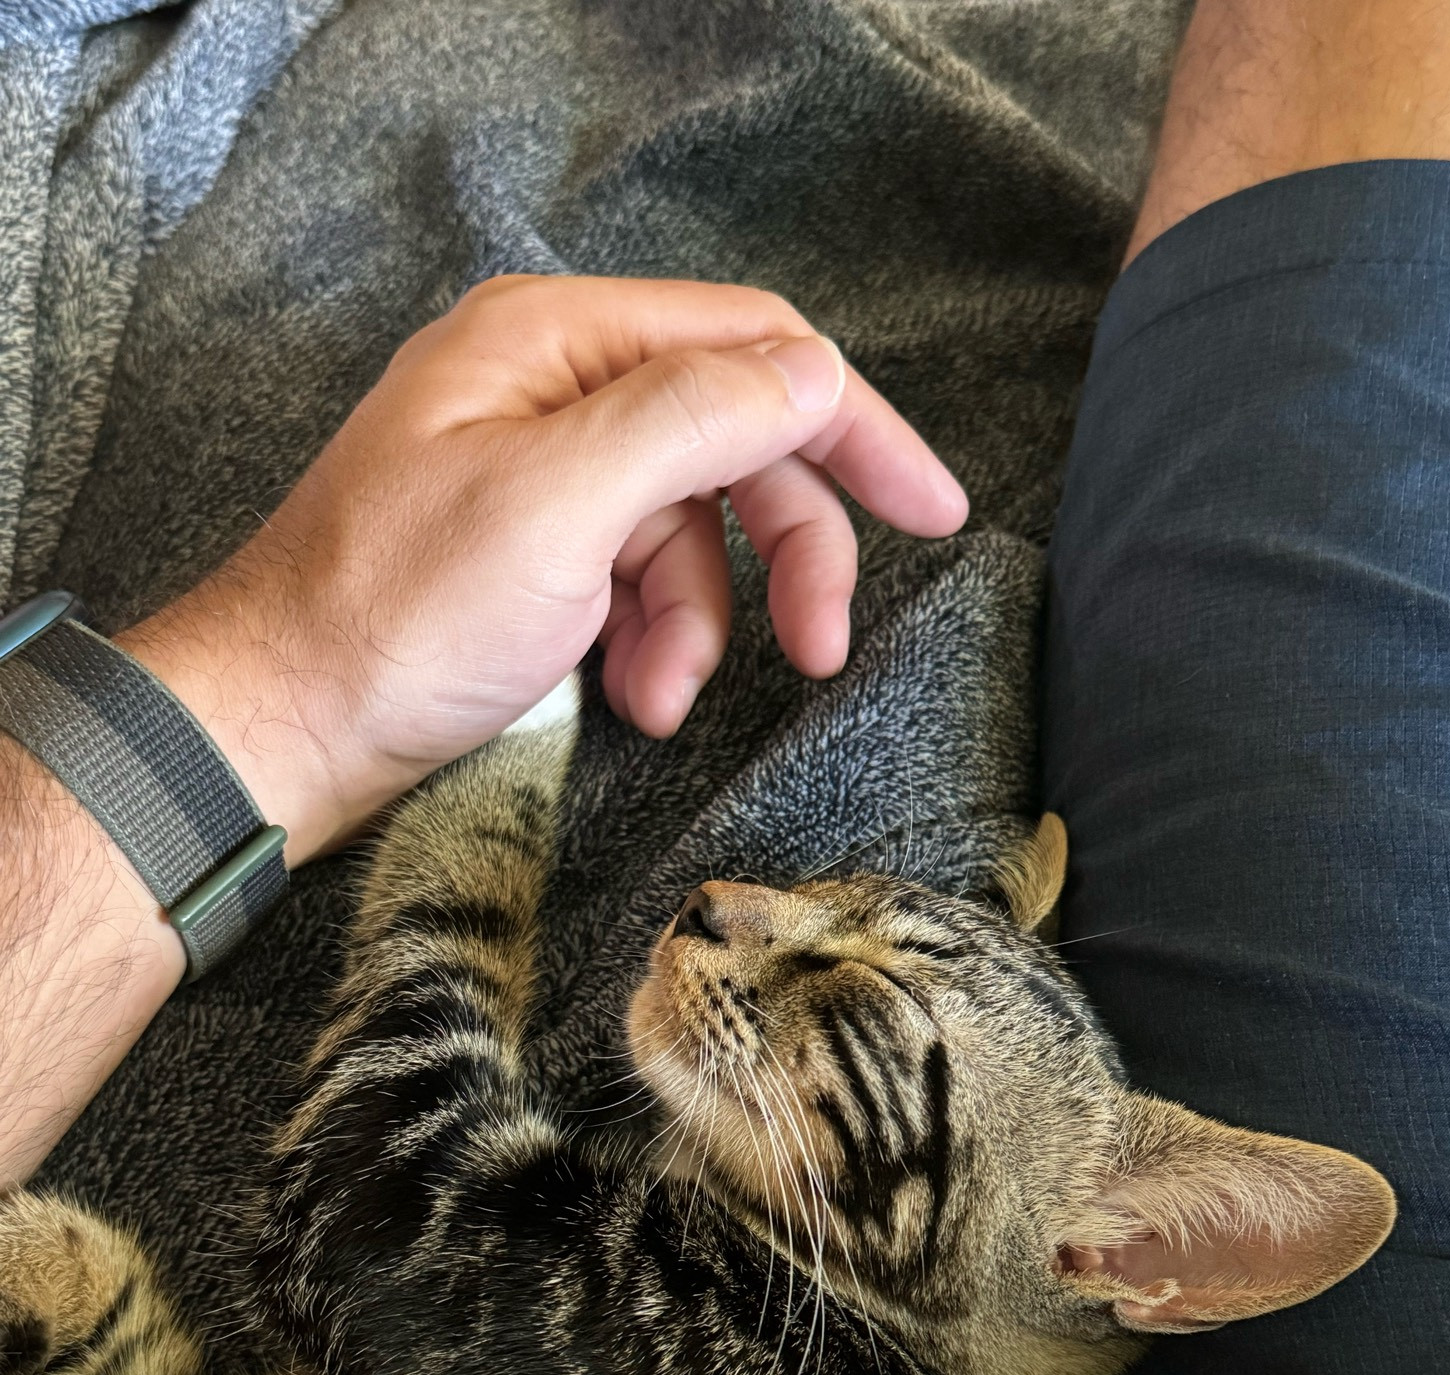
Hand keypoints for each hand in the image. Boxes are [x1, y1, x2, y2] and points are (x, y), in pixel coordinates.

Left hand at [124, 275, 966, 862]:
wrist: (282, 726)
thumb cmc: (392, 615)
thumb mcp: (558, 503)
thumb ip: (695, 419)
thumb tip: (813, 375)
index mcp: (557, 339)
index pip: (753, 348)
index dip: (854, 425)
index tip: (932, 508)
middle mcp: (555, 389)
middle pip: (733, 445)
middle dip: (784, 553)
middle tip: (821, 647)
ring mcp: (543, 473)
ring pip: (692, 532)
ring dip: (700, 625)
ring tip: (660, 700)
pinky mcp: (534, 554)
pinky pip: (639, 583)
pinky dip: (651, 645)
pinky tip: (627, 700)